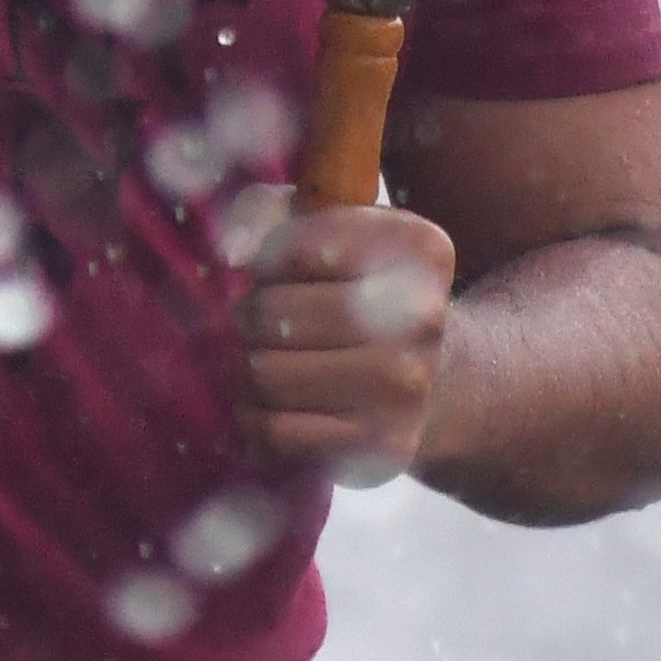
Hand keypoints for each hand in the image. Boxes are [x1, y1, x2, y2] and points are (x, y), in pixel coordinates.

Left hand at [218, 184, 457, 488]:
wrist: (428, 380)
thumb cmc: (358, 291)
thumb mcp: (328, 229)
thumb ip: (270, 213)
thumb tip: (231, 250)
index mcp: (419, 249)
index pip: (298, 244)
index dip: (265, 259)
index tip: (271, 269)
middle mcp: (423, 318)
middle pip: (274, 312)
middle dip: (248, 316)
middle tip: (258, 321)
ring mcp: (405, 387)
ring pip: (266, 375)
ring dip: (242, 368)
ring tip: (257, 360)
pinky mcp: (380, 446)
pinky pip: (277, 432)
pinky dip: (253, 418)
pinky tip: (263, 405)